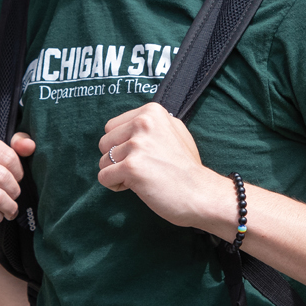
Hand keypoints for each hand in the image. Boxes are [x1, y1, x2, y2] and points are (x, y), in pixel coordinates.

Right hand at [0, 127, 34, 245]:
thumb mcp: (7, 160)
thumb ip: (20, 146)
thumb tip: (28, 145)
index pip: (9, 156)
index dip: (19, 173)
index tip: (16, 179)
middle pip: (2, 176)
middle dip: (14, 192)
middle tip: (14, 197)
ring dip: (8, 207)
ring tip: (8, 209)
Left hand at [96, 104, 234, 234]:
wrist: (202, 193)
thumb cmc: (187, 167)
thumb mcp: (174, 131)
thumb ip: (151, 124)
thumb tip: (127, 125)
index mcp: (151, 111)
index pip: (111, 127)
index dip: (122, 145)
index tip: (144, 155)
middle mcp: (143, 123)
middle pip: (104, 143)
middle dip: (117, 159)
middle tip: (142, 168)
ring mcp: (137, 144)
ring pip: (103, 161)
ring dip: (118, 174)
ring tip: (142, 178)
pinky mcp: (132, 167)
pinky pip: (104, 177)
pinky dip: (115, 186)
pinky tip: (137, 187)